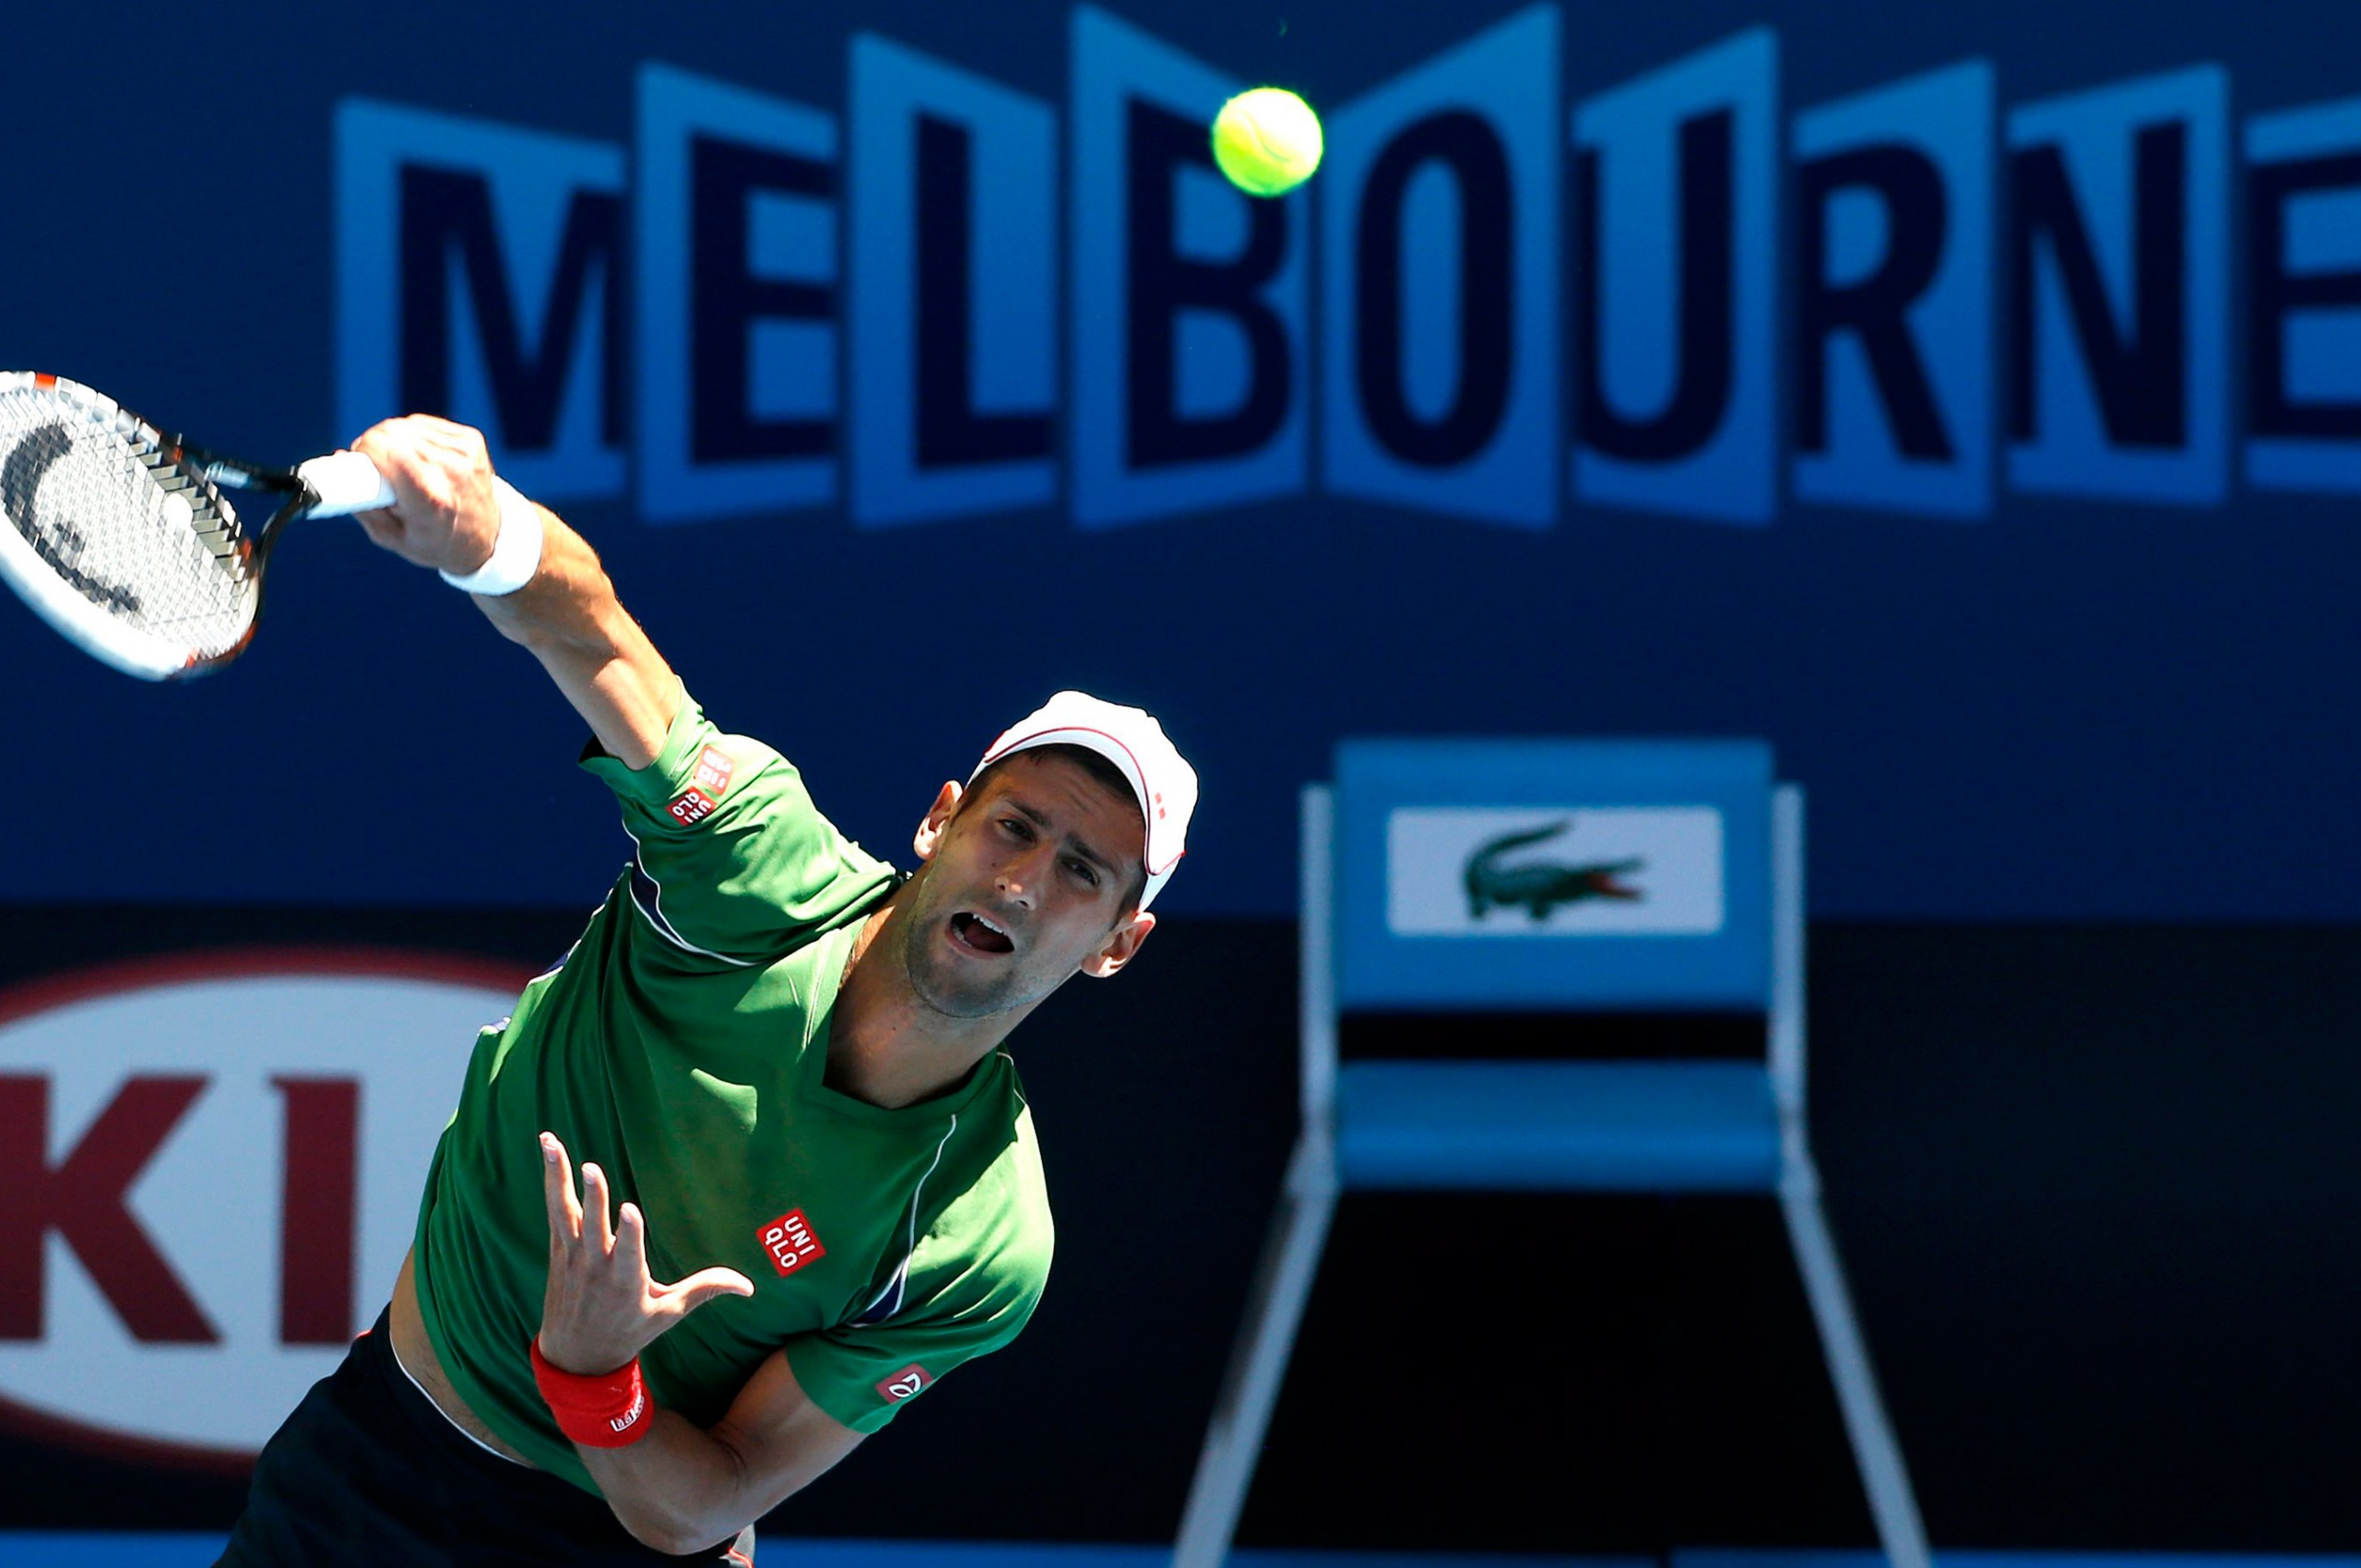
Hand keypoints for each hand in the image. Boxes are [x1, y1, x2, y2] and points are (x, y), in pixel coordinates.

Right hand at [347, 414, 503, 576]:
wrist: (489, 539)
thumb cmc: (435, 543)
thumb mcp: (393, 538)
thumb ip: (363, 503)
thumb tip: (341, 458)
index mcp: (431, 500)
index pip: (386, 450)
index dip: (365, 451)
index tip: (360, 464)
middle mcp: (451, 471)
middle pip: (392, 432)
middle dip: (374, 445)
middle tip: (374, 467)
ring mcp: (465, 453)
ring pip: (406, 425)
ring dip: (393, 440)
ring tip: (398, 466)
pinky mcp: (471, 440)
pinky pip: (424, 424)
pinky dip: (412, 436)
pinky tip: (417, 456)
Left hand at [537, 1131, 755, 1375]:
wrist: (575, 1356)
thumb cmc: (629, 1331)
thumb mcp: (669, 1314)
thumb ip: (705, 1290)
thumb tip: (750, 1285)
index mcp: (625, 1283)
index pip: (628, 1254)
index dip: (629, 1232)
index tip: (630, 1209)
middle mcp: (595, 1267)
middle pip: (593, 1228)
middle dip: (594, 1198)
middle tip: (591, 1168)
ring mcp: (573, 1255)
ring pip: (565, 1211)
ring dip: (558, 1177)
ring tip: (552, 1143)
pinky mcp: (559, 1248)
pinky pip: (555, 1208)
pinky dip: (551, 1179)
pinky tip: (549, 1148)